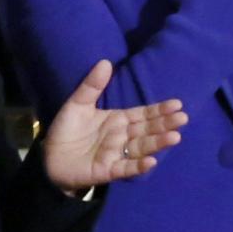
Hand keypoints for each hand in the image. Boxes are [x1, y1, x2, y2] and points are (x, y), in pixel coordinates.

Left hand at [39, 60, 187, 191]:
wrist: (50, 157)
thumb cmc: (66, 130)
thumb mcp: (77, 104)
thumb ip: (92, 85)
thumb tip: (106, 62)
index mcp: (117, 120)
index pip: (142, 114)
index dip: (159, 110)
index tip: (177, 104)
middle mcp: (122, 137)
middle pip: (147, 130)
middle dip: (164, 124)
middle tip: (183, 118)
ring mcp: (117, 154)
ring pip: (141, 147)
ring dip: (158, 143)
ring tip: (175, 136)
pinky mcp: (108, 170)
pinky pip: (126, 168)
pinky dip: (138, 166)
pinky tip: (151, 161)